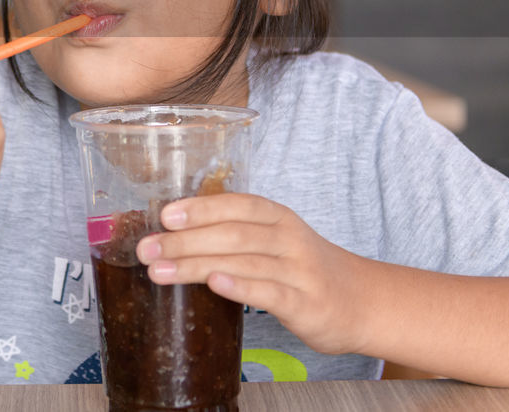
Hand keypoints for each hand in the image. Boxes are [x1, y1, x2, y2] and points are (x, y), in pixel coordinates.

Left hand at [135, 193, 367, 355]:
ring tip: (160, 271)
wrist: (362, 302)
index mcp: (277, 217)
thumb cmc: (303, 268)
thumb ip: (233, 233)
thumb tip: (171, 233)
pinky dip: (239, 286)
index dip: (200, 207)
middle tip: (146, 249)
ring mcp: (299, 271)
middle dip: (184, 240)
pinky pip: (269, 292)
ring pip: (242, 261)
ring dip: (196, 265)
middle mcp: (288, 238)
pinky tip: (213, 283)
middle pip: (232, 233)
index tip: (164, 215)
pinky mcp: (306, 304)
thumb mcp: (274, 240)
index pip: (236, 204)